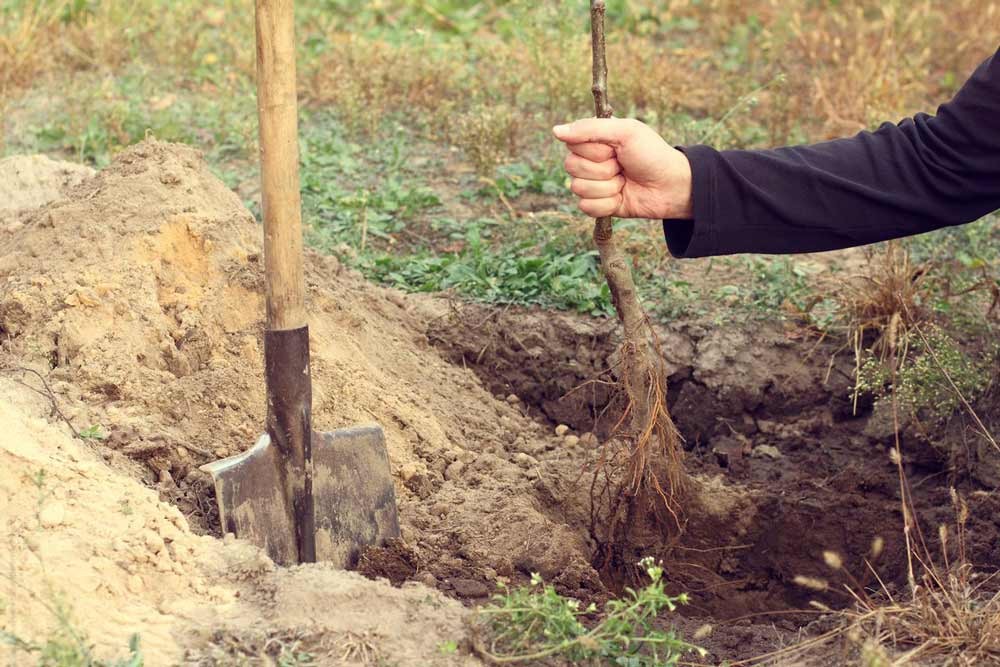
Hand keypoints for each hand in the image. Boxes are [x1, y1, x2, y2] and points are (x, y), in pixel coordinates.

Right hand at [552, 118, 692, 219]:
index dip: (595, 150)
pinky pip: (586, 207)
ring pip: (578, 189)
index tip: (616, 149)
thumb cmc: (652, 154)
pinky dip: (607, 204)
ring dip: (607, 187)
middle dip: (602, 169)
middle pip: (571, 167)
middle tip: (623, 166)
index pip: (573, 145)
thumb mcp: (625, 132)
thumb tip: (555, 131)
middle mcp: (590, 161)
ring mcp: (593, 184)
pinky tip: (621, 198)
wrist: (671, 186)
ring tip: (624, 182)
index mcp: (594, 140)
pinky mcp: (598, 205)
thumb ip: (590, 129)